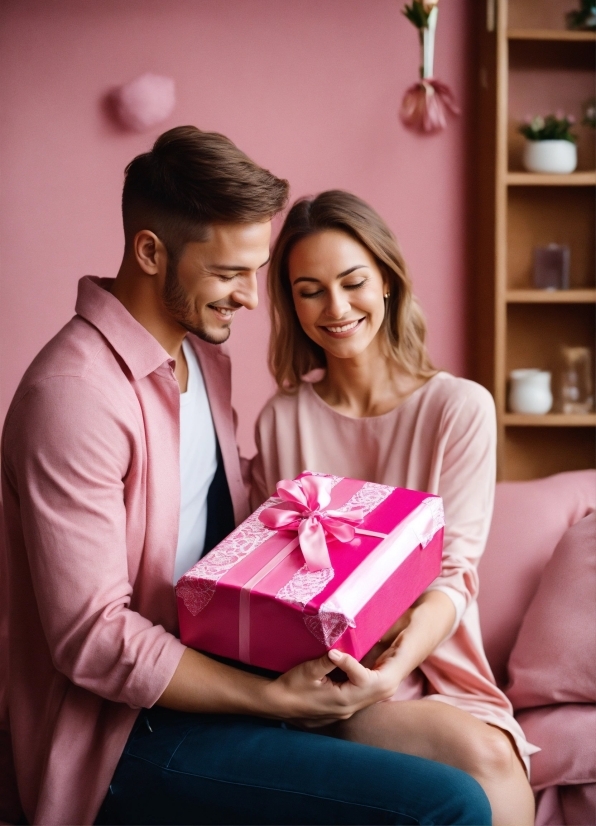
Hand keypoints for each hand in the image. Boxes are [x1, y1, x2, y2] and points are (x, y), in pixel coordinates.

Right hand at [265, 648, 396, 727]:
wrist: (278, 704)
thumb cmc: (292, 687)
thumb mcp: (309, 670)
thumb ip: (328, 660)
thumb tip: (339, 649)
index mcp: (342, 700)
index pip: (363, 680)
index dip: (355, 663)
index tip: (338, 652)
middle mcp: (349, 708)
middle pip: (380, 692)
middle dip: (387, 671)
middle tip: (392, 651)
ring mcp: (347, 710)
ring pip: (375, 695)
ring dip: (381, 676)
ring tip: (386, 658)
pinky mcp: (343, 709)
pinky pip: (365, 696)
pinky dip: (371, 682)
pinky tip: (370, 669)